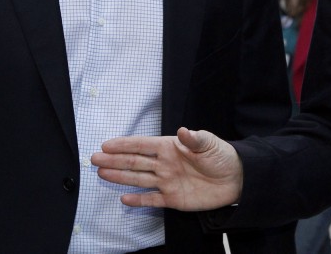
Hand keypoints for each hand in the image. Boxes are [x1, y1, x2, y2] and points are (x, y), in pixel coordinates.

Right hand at [91, 127, 242, 210]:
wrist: (236, 179)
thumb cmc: (222, 156)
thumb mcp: (210, 144)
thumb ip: (194, 139)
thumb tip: (183, 131)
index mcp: (171, 147)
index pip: (143, 145)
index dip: (124, 144)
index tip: (106, 144)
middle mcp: (165, 164)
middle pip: (135, 161)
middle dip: (115, 160)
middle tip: (94, 158)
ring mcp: (167, 181)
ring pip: (138, 178)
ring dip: (120, 176)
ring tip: (102, 172)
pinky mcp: (173, 198)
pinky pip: (152, 199)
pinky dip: (138, 200)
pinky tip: (124, 198)